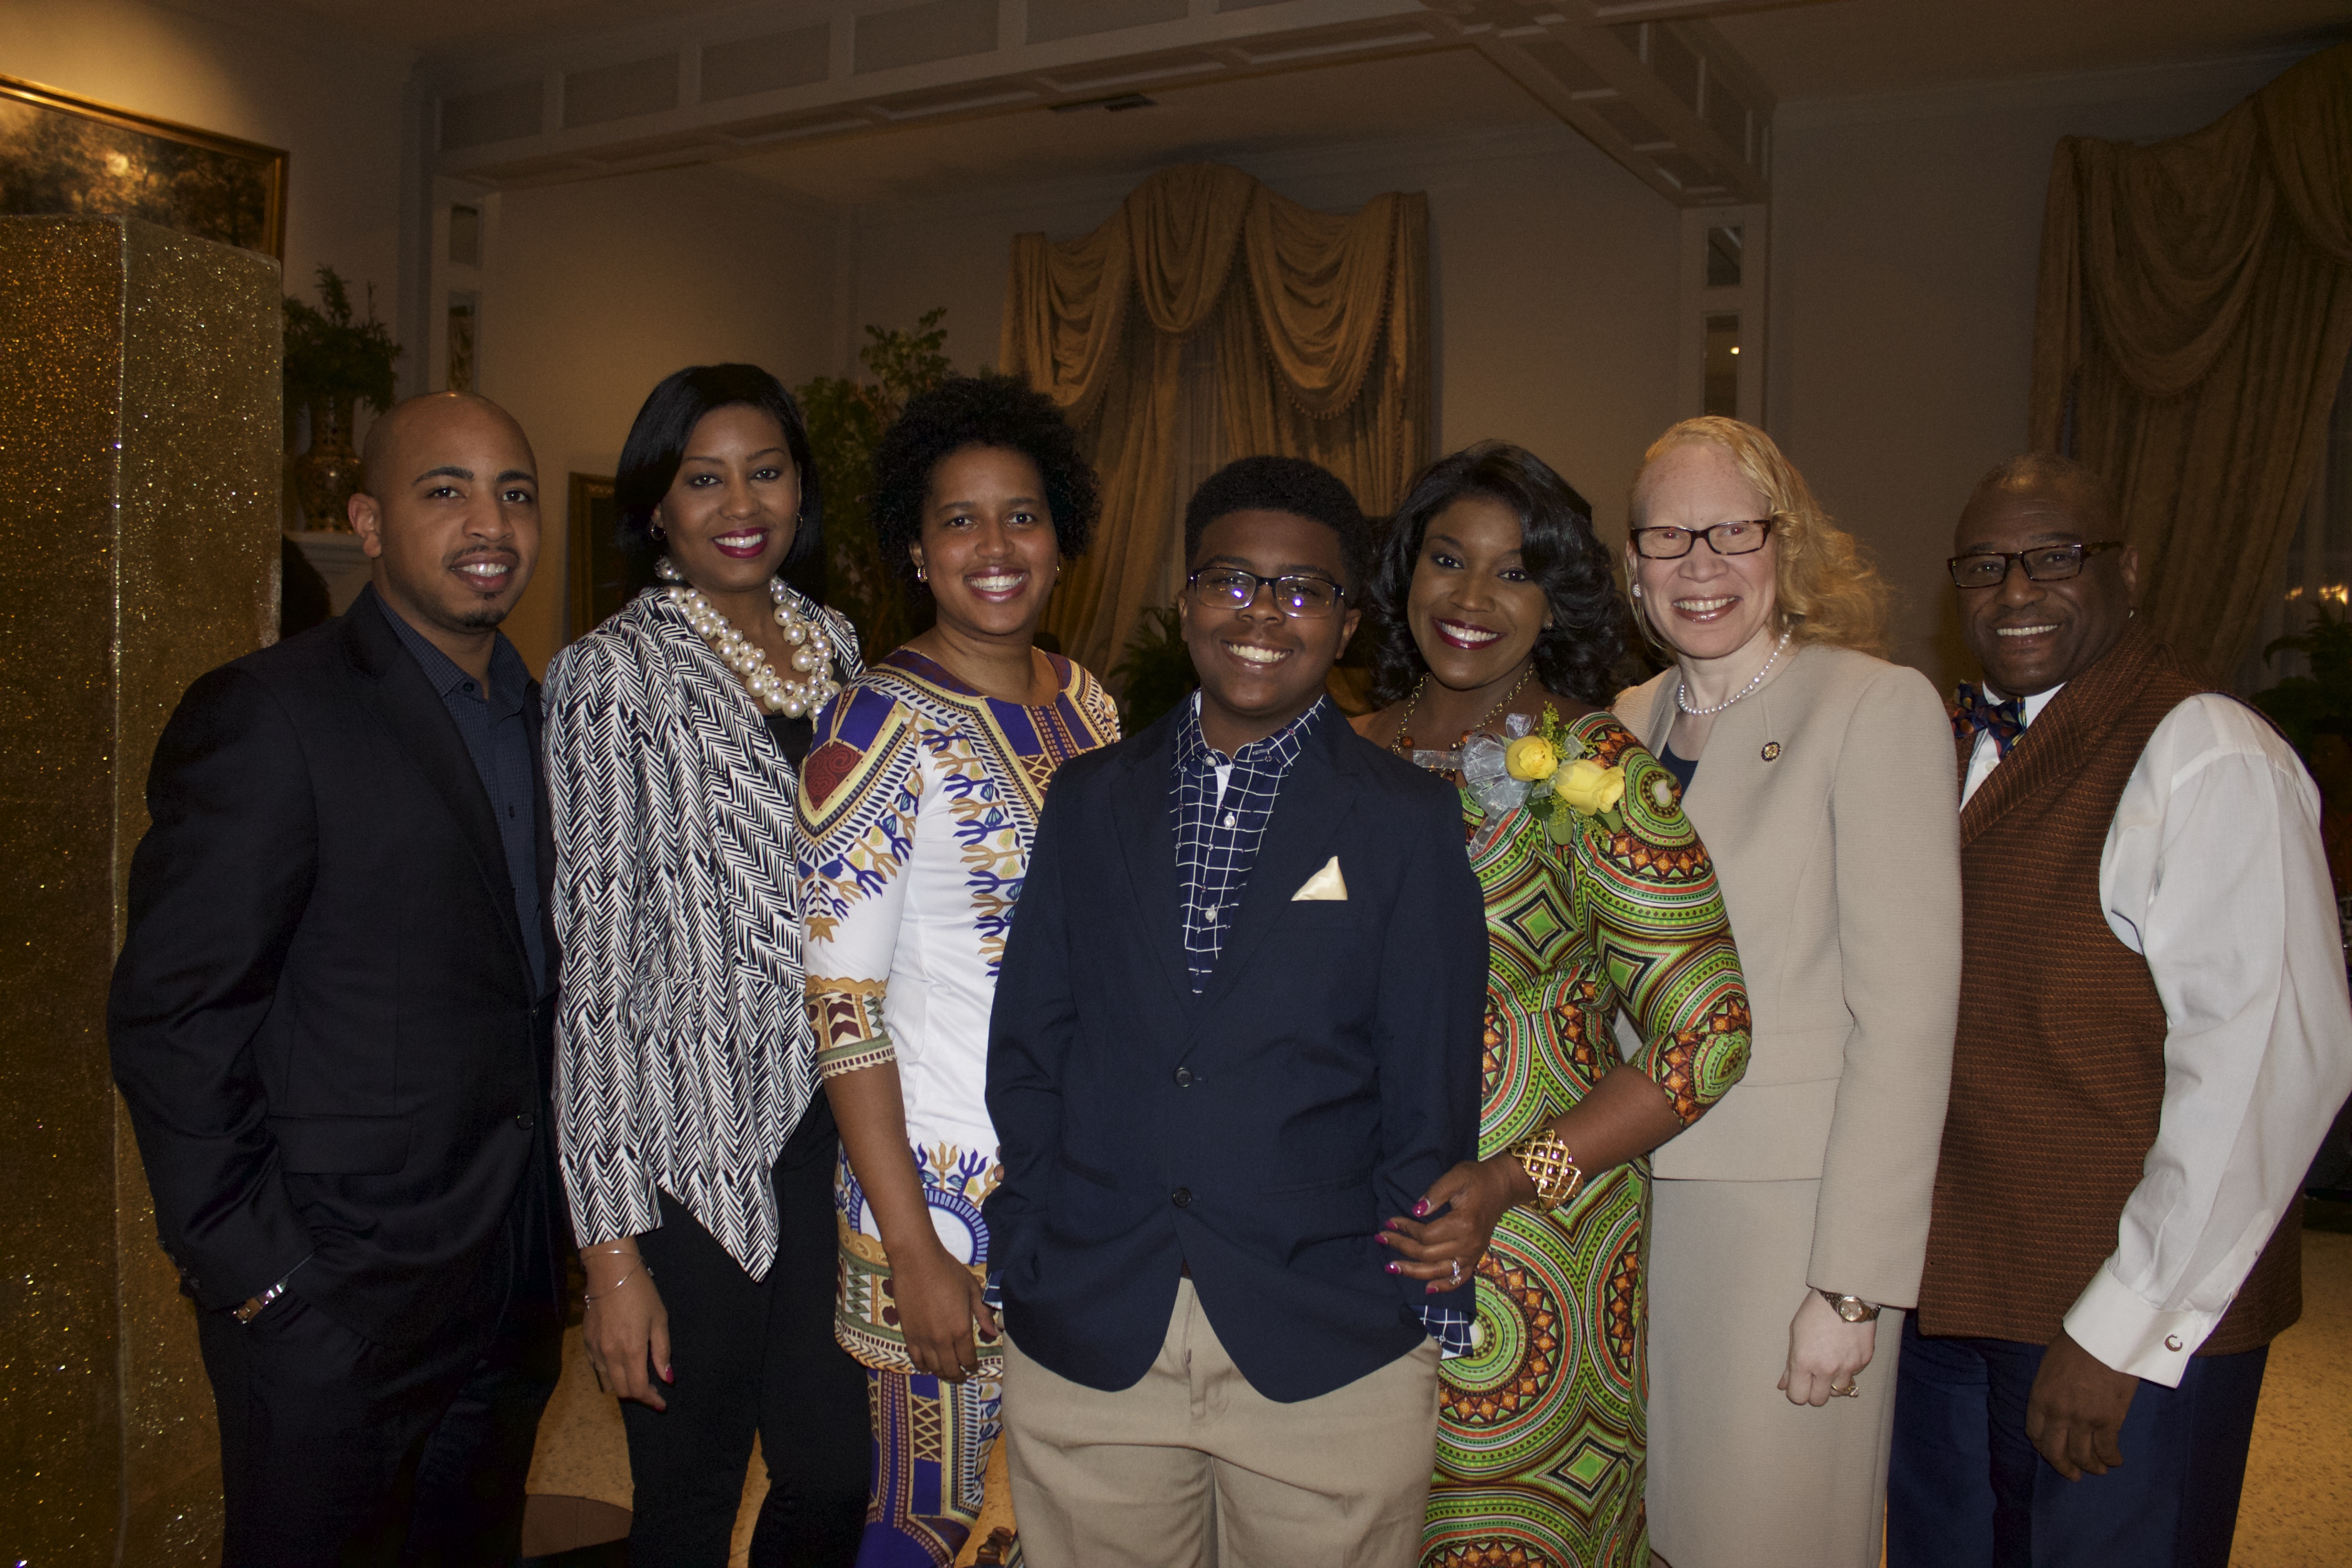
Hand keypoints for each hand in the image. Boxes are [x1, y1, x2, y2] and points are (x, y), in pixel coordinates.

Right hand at [580, 1245, 669, 1410]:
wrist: (610, 1271)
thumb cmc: (640, 1292)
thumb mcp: (659, 1319)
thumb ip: (662, 1352)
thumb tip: (667, 1378)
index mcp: (631, 1350)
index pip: (638, 1389)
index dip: (650, 1399)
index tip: (661, 1403)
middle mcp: (610, 1354)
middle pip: (621, 1390)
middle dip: (638, 1395)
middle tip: (652, 1390)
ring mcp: (595, 1349)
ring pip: (607, 1381)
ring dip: (622, 1385)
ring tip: (637, 1378)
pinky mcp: (586, 1341)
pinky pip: (596, 1367)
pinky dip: (609, 1372)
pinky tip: (620, 1363)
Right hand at [890, 1236, 998, 1380]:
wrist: (917, 1262)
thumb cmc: (948, 1272)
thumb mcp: (972, 1290)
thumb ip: (983, 1313)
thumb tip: (994, 1332)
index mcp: (961, 1329)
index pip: (968, 1358)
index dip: (972, 1367)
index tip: (974, 1369)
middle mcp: (942, 1339)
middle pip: (951, 1368)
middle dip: (958, 1376)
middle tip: (962, 1377)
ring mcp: (923, 1339)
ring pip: (933, 1367)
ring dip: (942, 1373)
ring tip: (947, 1373)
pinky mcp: (908, 1334)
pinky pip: (915, 1359)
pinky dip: (923, 1366)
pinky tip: (928, 1366)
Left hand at [1380, 1156, 1525, 1292]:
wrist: (1501, 1187)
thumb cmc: (1476, 1179)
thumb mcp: (1456, 1176)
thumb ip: (1435, 1193)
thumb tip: (1416, 1211)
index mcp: (1463, 1224)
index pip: (1426, 1235)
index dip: (1405, 1229)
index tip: (1390, 1222)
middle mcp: (1468, 1244)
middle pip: (1428, 1255)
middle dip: (1402, 1248)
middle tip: (1381, 1239)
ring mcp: (1473, 1254)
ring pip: (1439, 1271)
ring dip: (1413, 1272)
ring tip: (1391, 1267)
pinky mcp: (1475, 1258)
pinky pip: (1460, 1278)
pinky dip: (1444, 1286)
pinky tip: (1427, 1289)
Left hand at [1778, 1289, 1876, 1405]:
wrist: (1846, 1296)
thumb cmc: (1815, 1311)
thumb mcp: (1795, 1333)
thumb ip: (1790, 1363)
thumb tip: (1783, 1385)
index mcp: (1805, 1362)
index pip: (1798, 1397)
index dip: (1796, 1392)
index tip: (1797, 1384)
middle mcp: (1826, 1369)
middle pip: (1818, 1400)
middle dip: (1814, 1392)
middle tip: (1813, 1378)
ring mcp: (1847, 1367)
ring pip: (1838, 1392)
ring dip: (1832, 1383)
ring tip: (1829, 1364)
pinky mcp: (1864, 1362)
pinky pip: (1853, 1376)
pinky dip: (1847, 1370)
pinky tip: (1843, 1352)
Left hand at [2025, 1330, 2136, 1478]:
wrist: (2105, 1337)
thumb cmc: (2077, 1344)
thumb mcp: (2050, 1366)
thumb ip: (2049, 1390)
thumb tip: (2055, 1405)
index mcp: (2039, 1398)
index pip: (2035, 1434)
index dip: (2044, 1448)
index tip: (2052, 1453)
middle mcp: (2057, 1414)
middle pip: (2056, 1452)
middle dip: (2065, 1467)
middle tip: (2074, 1474)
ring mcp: (2083, 1420)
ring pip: (2083, 1456)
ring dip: (2091, 1467)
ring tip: (2098, 1469)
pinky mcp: (2108, 1421)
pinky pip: (2107, 1449)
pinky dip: (2111, 1459)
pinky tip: (2115, 1461)